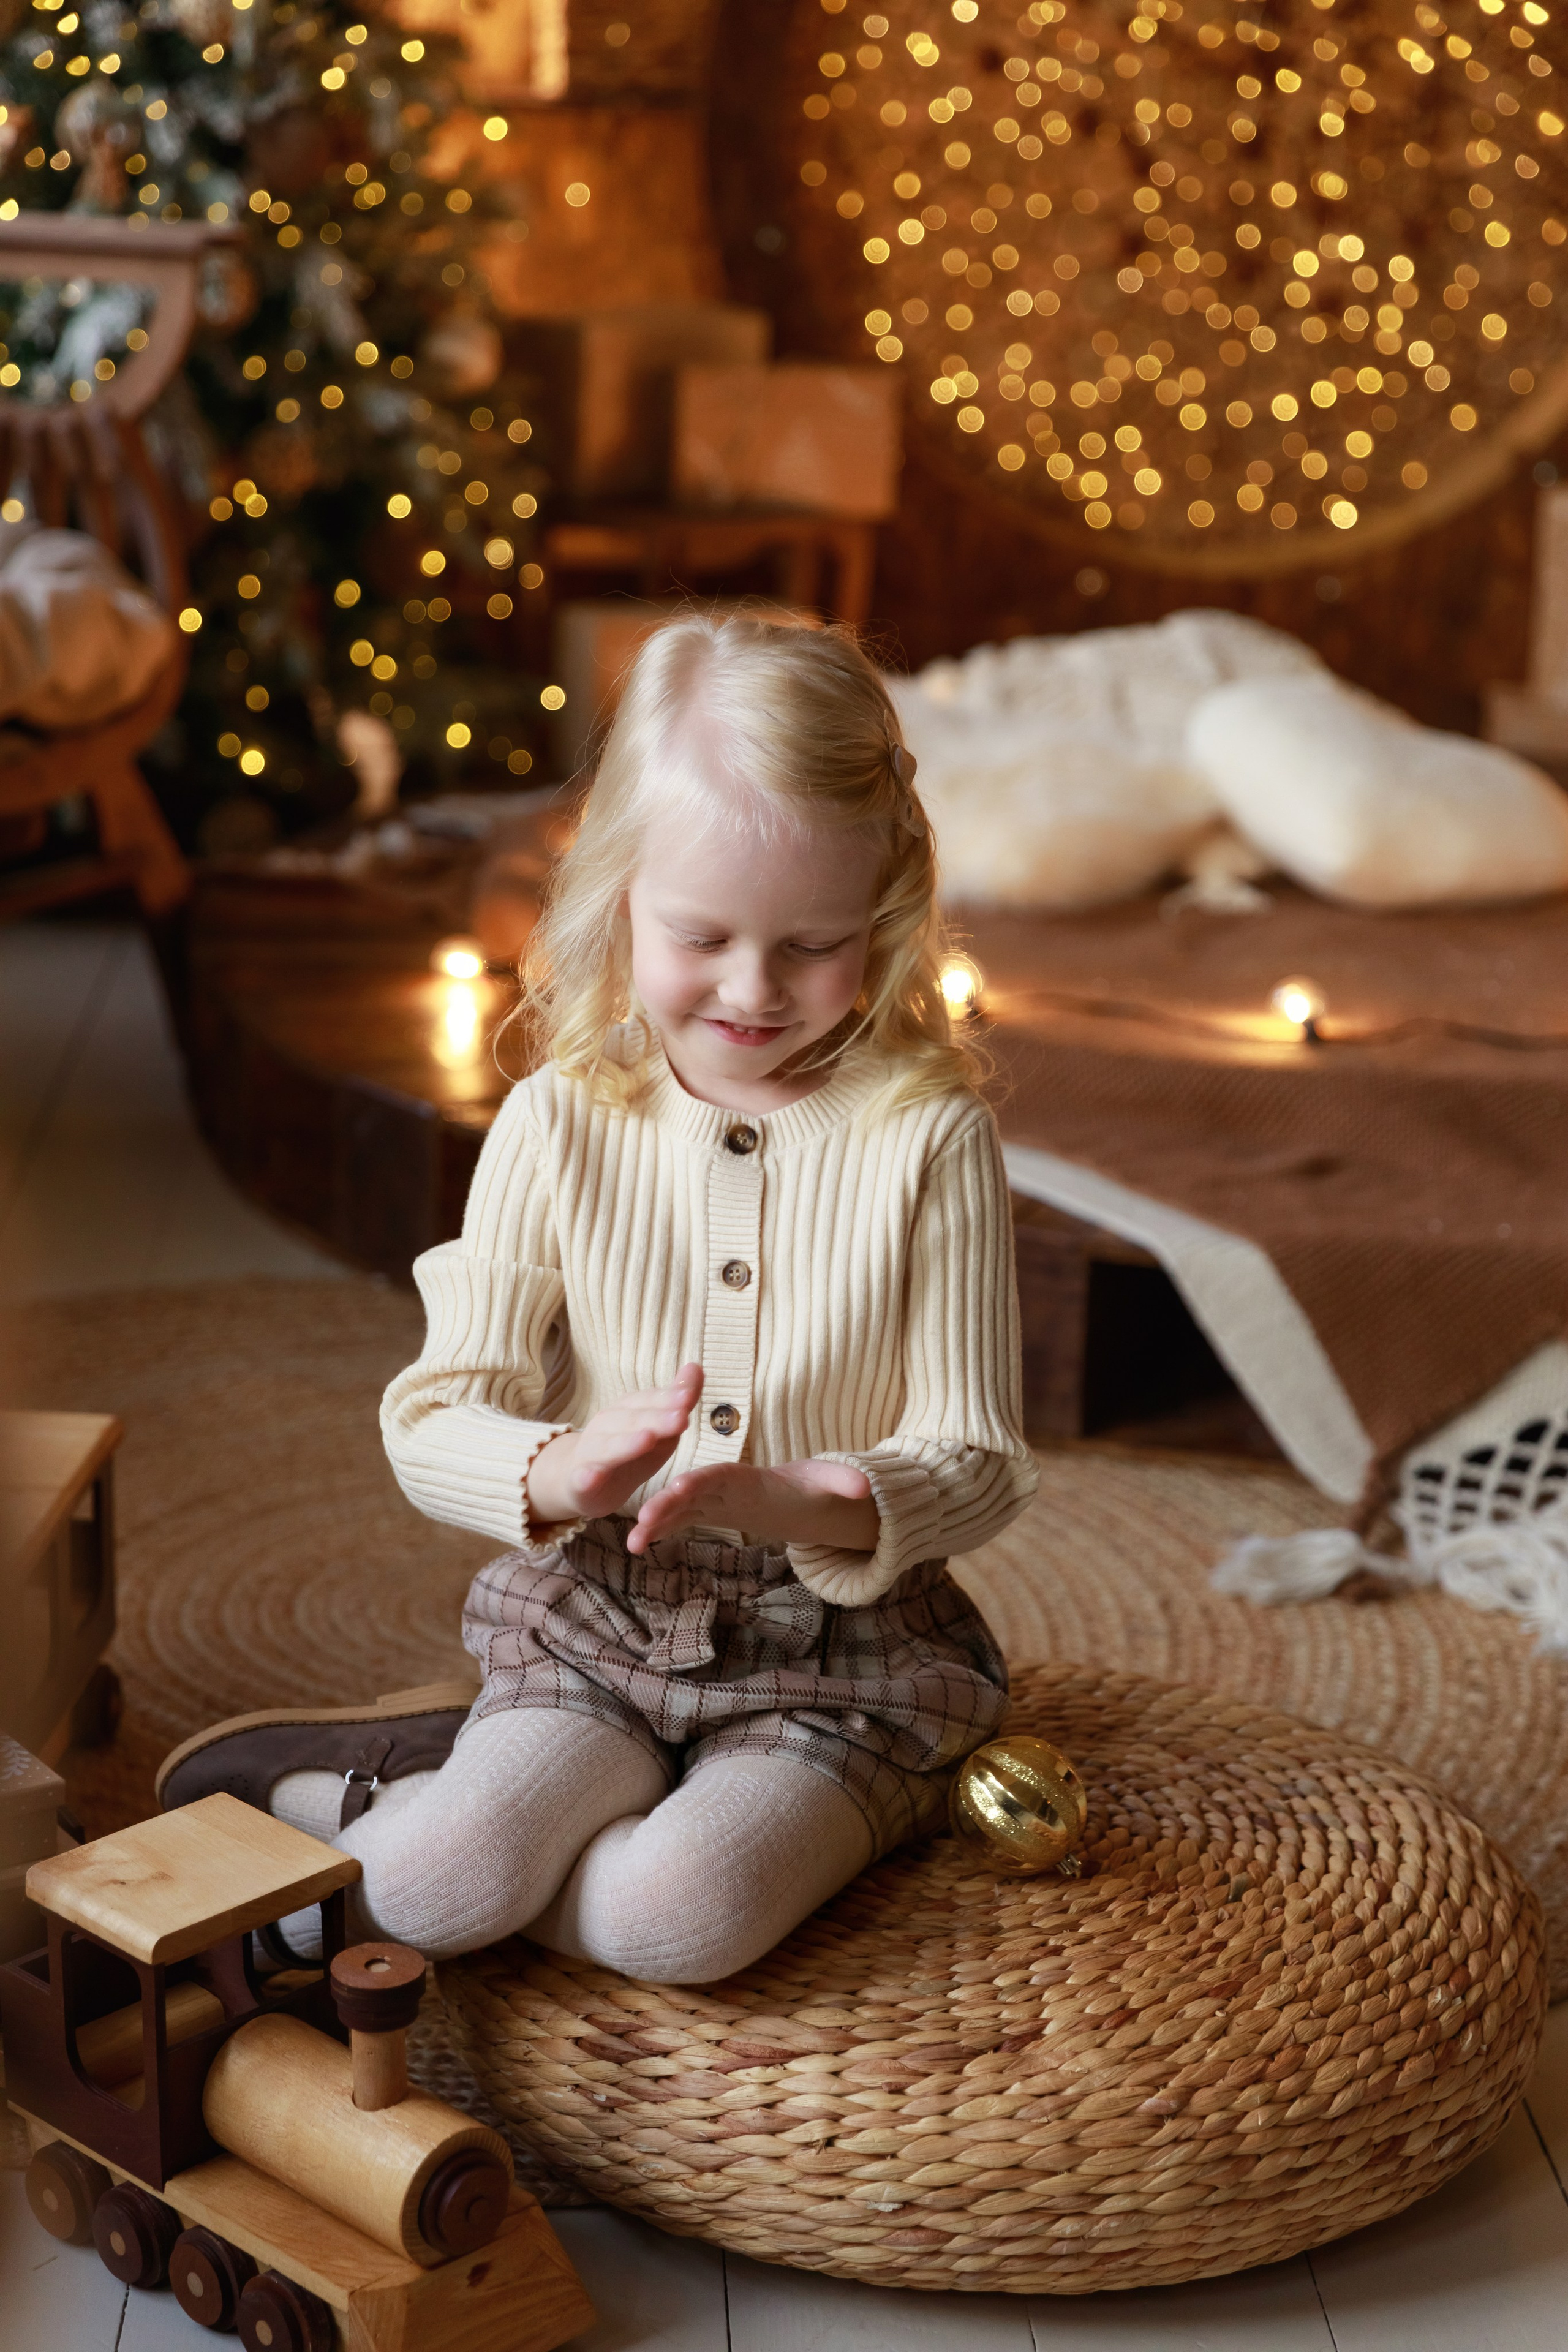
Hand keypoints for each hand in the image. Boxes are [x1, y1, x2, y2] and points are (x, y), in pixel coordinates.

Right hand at [527, 1365, 702, 1531]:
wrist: (581, 1481)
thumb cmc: (629, 1451)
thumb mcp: (659, 1429)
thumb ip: (676, 1402)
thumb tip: (696, 1367)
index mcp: (626, 1411)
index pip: (647, 1401)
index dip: (668, 1399)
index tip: (689, 1397)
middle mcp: (605, 1427)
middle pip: (631, 1421)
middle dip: (656, 1419)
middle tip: (681, 1418)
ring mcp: (590, 1454)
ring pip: (608, 1447)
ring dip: (627, 1443)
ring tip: (648, 1439)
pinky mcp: (580, 1482)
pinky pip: (583, 1478)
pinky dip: (588, 1477)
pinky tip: (594, 1477)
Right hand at [625, 1455, 878, 1557]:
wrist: (795, 1493)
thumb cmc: (806, 1486)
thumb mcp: (826, 1482)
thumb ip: (842, 1480)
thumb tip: (866, 1487)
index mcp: (746, 1477)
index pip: (720, 1475)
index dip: (701, 1480)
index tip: (681, 1486)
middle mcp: (721, 1486)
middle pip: (689, 1490)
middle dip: (666, 1502)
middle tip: (644, 1517)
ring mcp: (709, 1501)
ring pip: (676, 1508)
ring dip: (655, 1521)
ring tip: (632, 1542)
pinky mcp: (704, 1514)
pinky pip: (676, 1522)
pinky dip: (657, 1532)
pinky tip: (636, 1548)